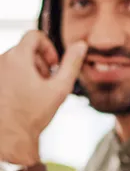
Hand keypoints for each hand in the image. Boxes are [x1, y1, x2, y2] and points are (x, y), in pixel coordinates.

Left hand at [0, 31, 86, 163]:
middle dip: (41, 62)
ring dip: (30, 71)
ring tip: (37, 91)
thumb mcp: (60, 88)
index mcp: (18, 57)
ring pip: (16, 61)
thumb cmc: (33, 113)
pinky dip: (19, 78)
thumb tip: (81, 45)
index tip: (54, 64)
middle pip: (26, 49)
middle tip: (48, 82)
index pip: (34, 36)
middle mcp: (2, 60)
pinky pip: (8, 71)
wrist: (10, 134)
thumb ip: (72, 64)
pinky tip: (25, 96)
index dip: (48, 47)